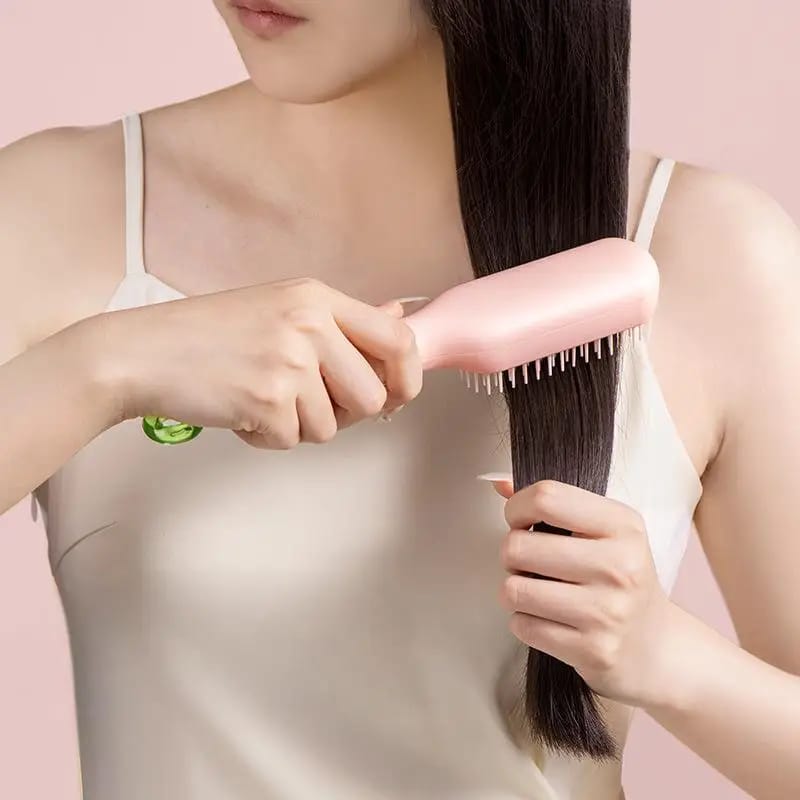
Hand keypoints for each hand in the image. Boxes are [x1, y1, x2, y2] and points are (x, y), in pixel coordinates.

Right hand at [89, 278, 421, 448]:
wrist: (143, 353)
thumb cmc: (209, 335)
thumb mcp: (282, 309)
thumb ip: (343, 322)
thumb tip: (399, 316)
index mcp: (318, 298)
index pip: (398, 340)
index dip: (407, 376)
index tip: (396, 396)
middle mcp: (310, 325)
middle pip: (372, 397)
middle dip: (344, 414)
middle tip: (304, 403)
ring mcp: (289, 362)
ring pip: (332, 427)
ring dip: (298, 426)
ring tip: (259, 399)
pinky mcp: (267, 400)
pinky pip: (293, 441)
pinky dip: (267, 438)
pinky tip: (240, 412)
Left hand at [487, 476, 686, 708]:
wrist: (656, 647)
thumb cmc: (619, 579)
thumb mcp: (603, 531)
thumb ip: (553, 505)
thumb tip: (499, 483)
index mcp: (622, 525)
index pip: (546, 497)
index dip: (517, 508)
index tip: (520, 521)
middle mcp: (618, 566)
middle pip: (519, 546)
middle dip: (511, 555)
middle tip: (528, 564)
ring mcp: (607, 611)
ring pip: (514, 590)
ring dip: (514, 591)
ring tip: (536, 591)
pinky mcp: (593, 650)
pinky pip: (523, 626)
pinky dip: (525, 622)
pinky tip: (548, 619)